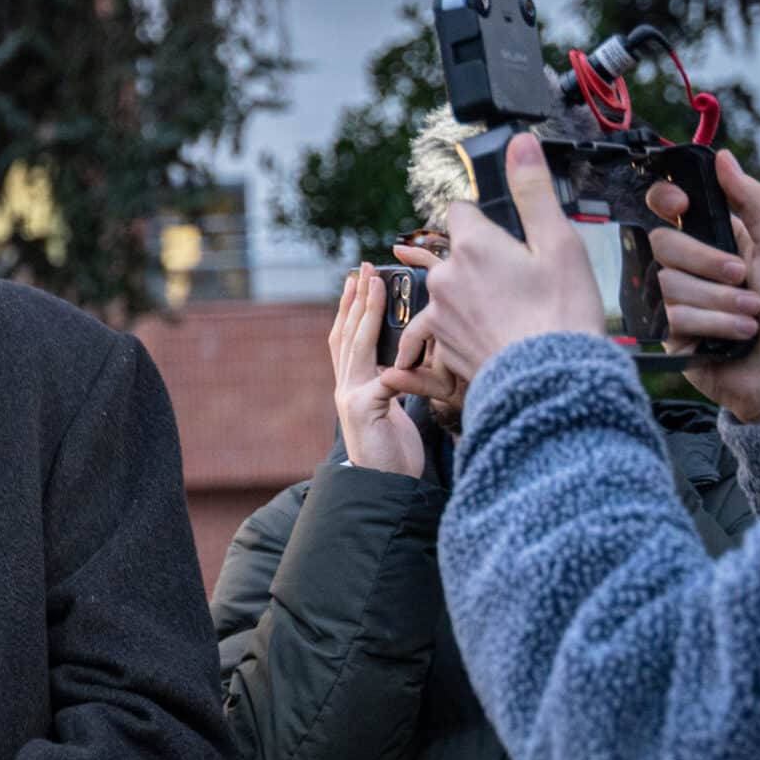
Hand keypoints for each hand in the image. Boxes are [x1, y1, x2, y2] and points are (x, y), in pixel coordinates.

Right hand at [330, 265, 424, 477]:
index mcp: (352, 386)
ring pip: (356, 346)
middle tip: (363, 268)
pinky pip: (384, 377)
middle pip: (347, 334)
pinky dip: (395, 359)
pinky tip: (403, 340)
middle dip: (355, 298)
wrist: (383, 490)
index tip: (358, 279)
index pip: (347, 339)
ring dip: (364, 312)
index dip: (350, 308)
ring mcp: (351, 398)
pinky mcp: (366, 411)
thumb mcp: (394, 411)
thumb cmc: (394, 454)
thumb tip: (413, 355)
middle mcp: (345, 388)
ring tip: (372, 284)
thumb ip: (396, 383)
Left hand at [385, 134, 604, 387]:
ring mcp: (439, 313)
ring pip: (441, 291)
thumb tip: (520, 144)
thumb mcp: (559, 243)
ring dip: (457, 295)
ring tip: (484, 305)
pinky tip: (459, 335)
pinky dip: (446, 330)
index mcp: (473, 245)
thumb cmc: (561, 315)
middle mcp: (446, 277)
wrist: (550, 382)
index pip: (458, 211)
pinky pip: (435, 331)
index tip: (493, 225)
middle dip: (470, 257)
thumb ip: (533, 191)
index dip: (477, 214)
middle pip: (449, 253)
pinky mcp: (441, 346)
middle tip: (497, 271)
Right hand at [645, 149, 759, 423]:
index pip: (666, 205)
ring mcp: (676, 300)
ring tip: (751, 318)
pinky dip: (714, 325)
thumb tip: (723, 158)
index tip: (681, 205)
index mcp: (714, 237)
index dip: (665, 199)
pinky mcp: (668, 334)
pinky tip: (736, 337)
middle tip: (745, 279)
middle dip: (710, 263)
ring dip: (721, 302)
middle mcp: (689, 266)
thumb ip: (752, 200)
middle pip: (664, 243)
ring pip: (670, 283)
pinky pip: (674, 317)